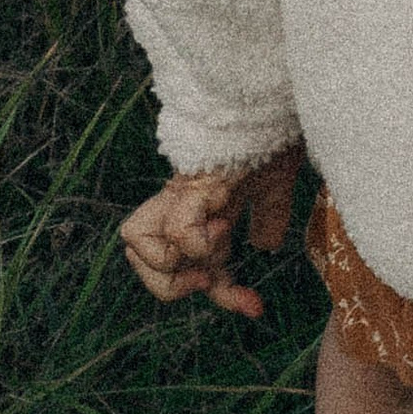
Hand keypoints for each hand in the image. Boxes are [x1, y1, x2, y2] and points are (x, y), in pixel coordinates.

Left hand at [119, 149, 301, 318]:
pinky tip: (224, 224)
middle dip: (172, 286)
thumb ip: (267, 217)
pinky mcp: (191, 186)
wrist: (276, 106)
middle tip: (210, 279)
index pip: (183, 263)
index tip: (253, 306)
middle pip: (136, 255)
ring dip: (177, 267)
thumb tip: (264, 246)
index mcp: (198, 211)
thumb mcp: (274, 188)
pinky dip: (198, 244)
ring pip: (136, 246)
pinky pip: (177, 233)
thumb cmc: (273, 139)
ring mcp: (180, 194)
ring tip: (216, 250)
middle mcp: (179, 205)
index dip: (215, 293)